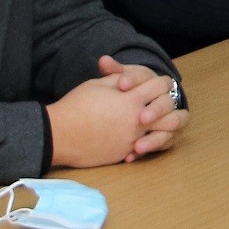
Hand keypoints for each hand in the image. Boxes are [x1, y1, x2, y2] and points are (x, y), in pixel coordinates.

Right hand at [48, 57, 180, 166]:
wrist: (58, 134)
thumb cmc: (76, 106)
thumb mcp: (98, 84)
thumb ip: (120, 78)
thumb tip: (132, 75)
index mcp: (132, 98)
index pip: (161, 86)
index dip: (162, 82)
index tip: (159, 84)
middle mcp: (137, 119)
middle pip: (169, 109)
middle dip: (170, 103)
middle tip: (165, 101)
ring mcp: (133, 138)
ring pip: (164, 132)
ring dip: (167, 126)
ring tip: (163, 121)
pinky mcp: (125, 152)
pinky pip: (147, 148)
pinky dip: (150, 142)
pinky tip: (146, 138)